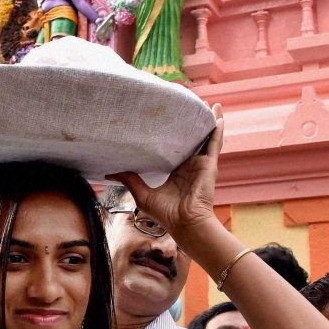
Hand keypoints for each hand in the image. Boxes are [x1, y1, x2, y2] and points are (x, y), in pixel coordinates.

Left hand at [107, 104, 222, 237]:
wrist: (185, 223)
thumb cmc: (166, 213)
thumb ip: (129, 179)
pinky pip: (215, 142)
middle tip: (190, 105)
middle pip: (193, 140)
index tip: (168, 121)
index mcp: (177, 172)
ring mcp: (201, 164)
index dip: (174, 135)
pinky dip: (218, 129)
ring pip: (207, 138)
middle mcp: (191, 166)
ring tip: (209, 105)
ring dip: (208, 122)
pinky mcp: (209, 164)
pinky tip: (219, 115)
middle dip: (193, 124)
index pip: (176, 149)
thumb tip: (109, 172)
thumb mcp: (142, 193)